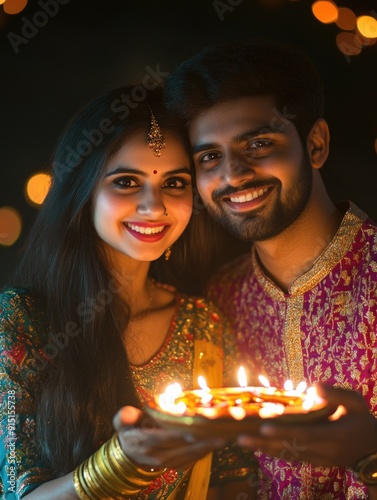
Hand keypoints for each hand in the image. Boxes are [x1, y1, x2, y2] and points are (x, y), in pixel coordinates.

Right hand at [113, 406, 225, 469]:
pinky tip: (215, 444)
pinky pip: (192, 460)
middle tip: (220, 432)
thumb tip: (127, 413)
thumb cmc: (130, 431)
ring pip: (190, 456)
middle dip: (202, 441)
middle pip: (182, 449)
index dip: (179, 435)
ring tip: (223, 438)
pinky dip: (204, 453)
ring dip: (207, 448)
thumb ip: (124, 417)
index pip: (164, 438)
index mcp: (144, 441)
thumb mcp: (122, 423)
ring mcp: (167, 462)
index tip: (195, 430)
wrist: (131, 453)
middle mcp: (157, 455)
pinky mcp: (176, 465)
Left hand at [237, 383, 376, 467]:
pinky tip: (257, 445)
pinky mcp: (314, 462)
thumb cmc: (362, 420)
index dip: (284, 431)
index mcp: (335, 434)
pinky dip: (273, 452)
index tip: (264, 426)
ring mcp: (319, 459)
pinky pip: (291, 457)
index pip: (305, 434)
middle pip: (290, 447)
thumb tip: (314, 385)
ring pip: (287, 455)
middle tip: (240, 437)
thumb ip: (337, 394)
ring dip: (264, 448)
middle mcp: (325, 450)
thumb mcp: (356, 402)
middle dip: (264, 443)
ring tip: (241, 440)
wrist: (372, 451)